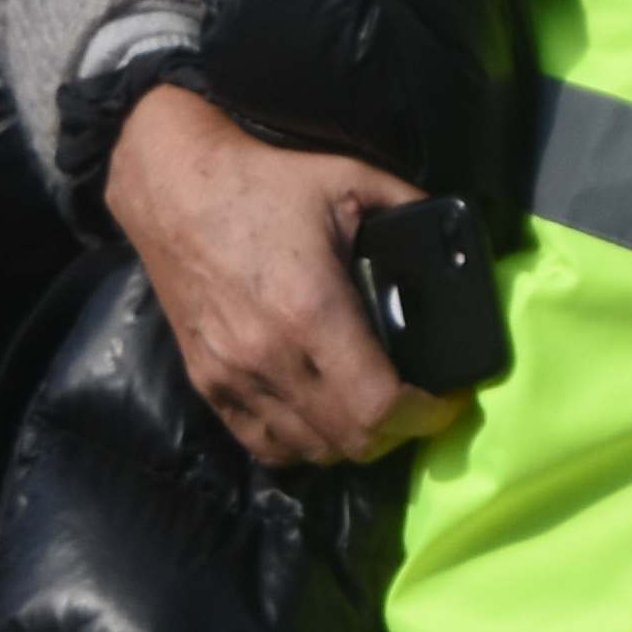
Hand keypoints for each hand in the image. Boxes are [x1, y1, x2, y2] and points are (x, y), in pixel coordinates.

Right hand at [105, 81, 446, 465]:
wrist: (172, 187)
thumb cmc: (263, 182)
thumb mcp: (354, 181)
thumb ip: (413, 210)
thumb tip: (458, 236)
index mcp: (312, 312)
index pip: (380, 406)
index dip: (427, 415)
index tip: (451, 401)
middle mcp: (268, 356)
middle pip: (349, 441)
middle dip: (399, 432)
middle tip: (421, 404)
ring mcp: (231, 375)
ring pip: (307, 450)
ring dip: (351, 442)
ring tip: (376, 411)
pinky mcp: (204, 380)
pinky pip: (260, 441)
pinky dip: (300, 443)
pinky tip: (322, 418)